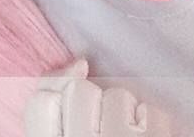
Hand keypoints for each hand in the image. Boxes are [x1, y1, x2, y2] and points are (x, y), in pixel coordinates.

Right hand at [25, 59, 172, 135]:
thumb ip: (51, 108)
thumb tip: (79, 63)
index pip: (41, 103)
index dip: (57, 104)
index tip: (71, 121)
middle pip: (79, 91)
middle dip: (93, 104)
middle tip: (101, 131)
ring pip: (117, 96)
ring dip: (124, 114)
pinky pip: (151, 111)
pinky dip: (152, 124)